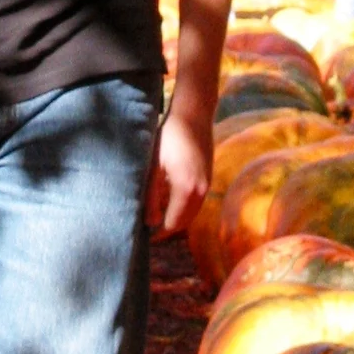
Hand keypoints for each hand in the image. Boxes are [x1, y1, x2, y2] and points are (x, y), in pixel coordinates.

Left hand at [144, 107, 211, 238]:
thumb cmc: (168, 138)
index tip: (145, 237)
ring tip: (158, 219)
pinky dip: (184, 208)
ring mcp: (207, 184)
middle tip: (150, 231)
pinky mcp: (209, 177)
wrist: (194, 115)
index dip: (159, 233)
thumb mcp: (153, 166)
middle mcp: (201, 191)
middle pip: (184, 221)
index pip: (173, 223)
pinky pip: (196, 201)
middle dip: (168, 229)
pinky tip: (169, 202)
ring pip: (192, 212)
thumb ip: (150, 195)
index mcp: (186, 189)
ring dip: (177, 218)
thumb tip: (150, 221)